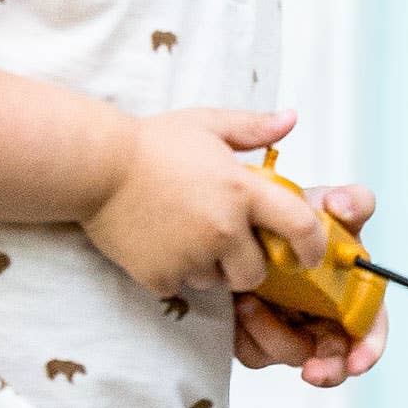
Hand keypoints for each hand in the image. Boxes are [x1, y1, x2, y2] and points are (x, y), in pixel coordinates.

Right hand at [83, 106, 322, 297]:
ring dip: (210, 268)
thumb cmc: (150, 143)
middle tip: (225, 242)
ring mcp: (191, 256)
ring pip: (217, 282)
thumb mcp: (206, 124)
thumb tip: (291, 119)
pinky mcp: (160, 275)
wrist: (94, 166)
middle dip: (247, 264)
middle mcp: (223, 229)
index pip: (301, 228)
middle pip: (257, 273)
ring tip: (184, 235)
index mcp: (242, 191)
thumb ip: (253, 127)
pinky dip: (173, 273)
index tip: (308, 256)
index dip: (313, 247)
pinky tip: (159, 243)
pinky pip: (181, 287)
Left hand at [234, 181, 387, 387]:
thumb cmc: (293, 221)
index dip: (369, 350)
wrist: (244, 224)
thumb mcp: (323, 205)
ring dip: (272, 335)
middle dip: (327, 369)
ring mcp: (290, 330)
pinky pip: (255, 352)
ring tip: (251, 302)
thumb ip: (349, 201)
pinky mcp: (257, 337)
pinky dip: (246, 334)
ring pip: (290, 355)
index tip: (358, 361)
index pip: (369, 330)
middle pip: (335, 358)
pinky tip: (238, 306)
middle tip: (313, 370)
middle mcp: (323, 318)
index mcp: (349, 295)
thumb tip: (343, 207)